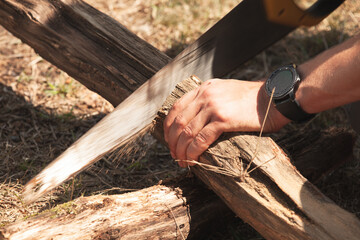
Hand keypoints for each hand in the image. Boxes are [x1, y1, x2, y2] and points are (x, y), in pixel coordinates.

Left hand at [163, 79, 289, 166]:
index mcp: (203, 88)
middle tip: (174, 155)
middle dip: (172, 142)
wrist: (275, 97)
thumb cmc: (253, 99)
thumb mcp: (226, 90)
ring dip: (181, 150)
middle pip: (178, 122)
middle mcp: (205, 95)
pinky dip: (193, 152)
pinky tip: (192, 161)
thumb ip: (211, 99)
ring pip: (187, 132)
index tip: (170, 141)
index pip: (176, 108)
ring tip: (182, 162)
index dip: (168, 127)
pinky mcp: (223, 119)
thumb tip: (198, 119)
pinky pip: (201, 139)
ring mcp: (213, 106)